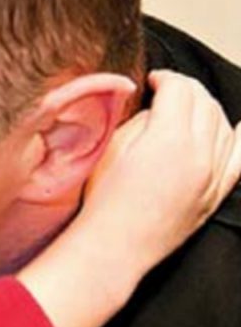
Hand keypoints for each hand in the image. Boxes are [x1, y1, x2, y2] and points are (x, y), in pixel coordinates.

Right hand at [76, 69, 240, 279]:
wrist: (113, 248)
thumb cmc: (104, 203)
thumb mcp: (111, 149)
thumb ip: (139, 120)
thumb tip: (156, 107)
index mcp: (168, 137)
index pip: (179, 88)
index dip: (165, 78)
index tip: (153, 81)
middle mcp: (199, 153)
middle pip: (204, 102)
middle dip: (186, 90)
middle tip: (166, 92)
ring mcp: (213, 174)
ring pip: (223, 123)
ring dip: (206, 109)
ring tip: (186, 111)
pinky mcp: (216, 192)